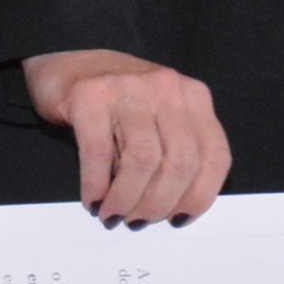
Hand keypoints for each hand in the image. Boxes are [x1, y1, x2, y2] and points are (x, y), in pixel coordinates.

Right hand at [19, 47, 232, 226]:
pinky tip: (93, 199)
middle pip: (179, 162)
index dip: (200, 196)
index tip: (179, 219)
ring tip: (115, 214)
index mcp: (193, 97)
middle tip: (139, 221)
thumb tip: (178, 208)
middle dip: (159, 204)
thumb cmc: (120, 102)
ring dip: (128, 199)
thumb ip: (178, 150)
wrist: (69, 62)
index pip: (214, 154)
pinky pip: (99, 153)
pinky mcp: (89, 96)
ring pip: (143, 160)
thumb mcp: (162, 118)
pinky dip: (96, 186)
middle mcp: (166, 89)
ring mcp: (128, 89)